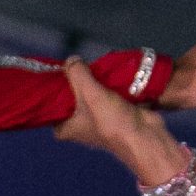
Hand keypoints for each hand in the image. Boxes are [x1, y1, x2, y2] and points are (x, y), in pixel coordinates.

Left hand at [54, 58, 191, 188]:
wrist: (144, 135)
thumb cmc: (110, 118)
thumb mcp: (88, 91)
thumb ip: (77, 73)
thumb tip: (71, 60)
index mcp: (66, 128)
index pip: (51, 110)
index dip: (52, 94)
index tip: (56, 76)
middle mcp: (79, 127)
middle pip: (72, 99)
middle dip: (75, 83)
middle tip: (76, 66)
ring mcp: (98, 121)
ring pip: (90, 95)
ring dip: (93, 82)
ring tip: (92, 65)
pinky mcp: (114, 115)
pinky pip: (106, 96)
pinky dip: (107, 86)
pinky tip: (107, 72)